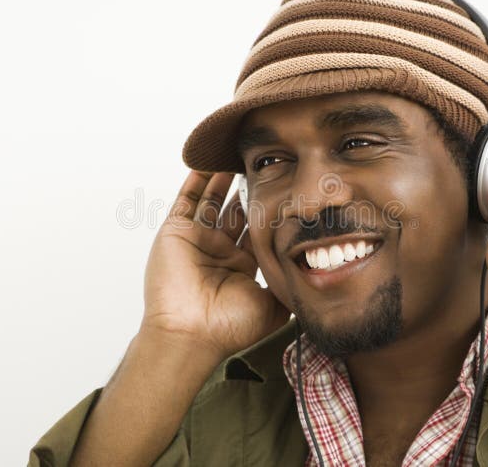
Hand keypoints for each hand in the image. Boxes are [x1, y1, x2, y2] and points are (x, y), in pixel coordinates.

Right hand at [141, 171, 289, 359]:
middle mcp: (219, 250)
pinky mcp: (176, 231)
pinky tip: (211, 160)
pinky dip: (198, 178)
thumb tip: (311, 276)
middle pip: (236, 209)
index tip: (286, 187)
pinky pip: (188, 198)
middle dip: (249, 188)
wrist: (192, 333)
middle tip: (264, 163)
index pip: (258, 228)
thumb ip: (287, 287)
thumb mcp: (272, 307)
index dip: (271, 208)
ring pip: (213, 200)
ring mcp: (197, 239)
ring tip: (239, 153)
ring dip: (225, 177)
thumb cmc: (230, 327)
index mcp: (241, 265)